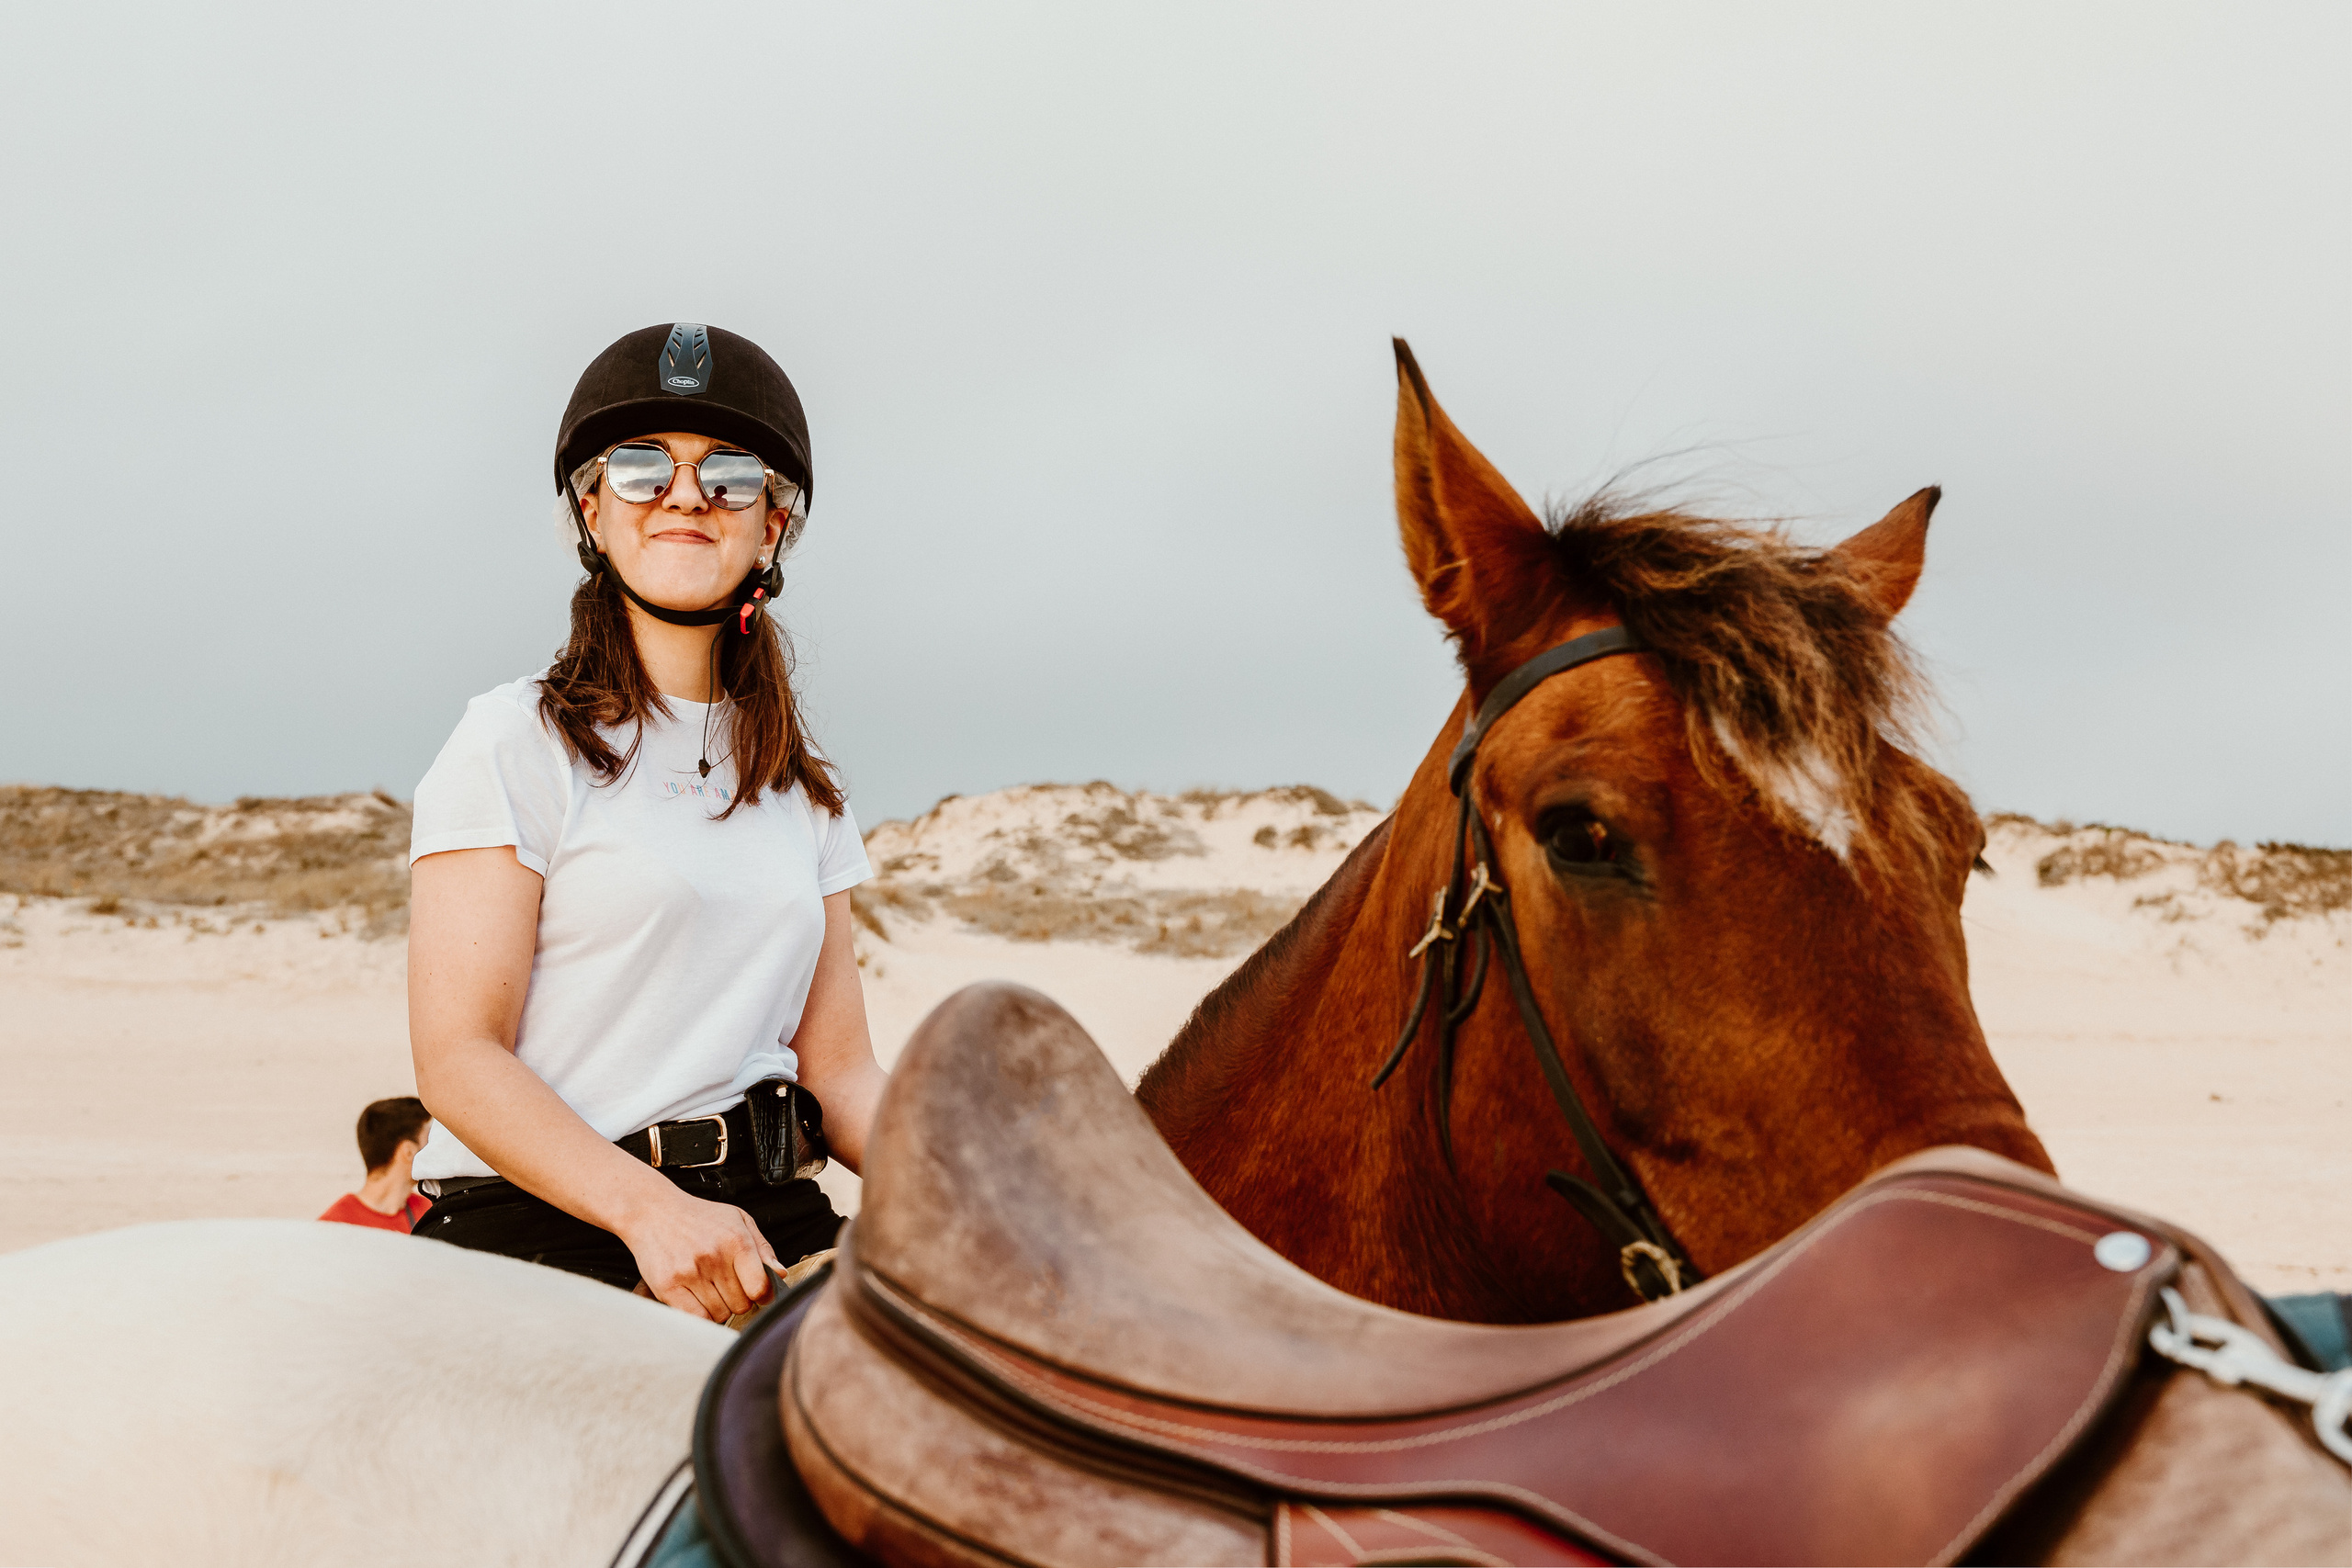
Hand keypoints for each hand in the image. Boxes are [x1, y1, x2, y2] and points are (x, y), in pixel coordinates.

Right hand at [616, 1186, 779, 1320]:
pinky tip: (698, 1302)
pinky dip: (701, 1317)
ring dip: (718, 1308)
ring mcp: (690, 1272)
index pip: (760, 1287)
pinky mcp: (668, 1286)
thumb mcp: (738, 1220)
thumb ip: (762, 1248)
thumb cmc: (699, 1218)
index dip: (763, 1295)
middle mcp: (714, 1256)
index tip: (757, 1293)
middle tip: (725, 1285)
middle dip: (738, 1299)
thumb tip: (781, 1275)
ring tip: (708, 1288)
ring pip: (720, 1315)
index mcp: (736, 1240)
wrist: (653, 1211)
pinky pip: (696, 1319)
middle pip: (741, 1305)